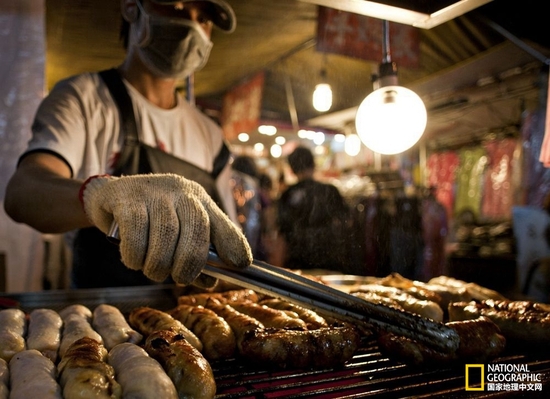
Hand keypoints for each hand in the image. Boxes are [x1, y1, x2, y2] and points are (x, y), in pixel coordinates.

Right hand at [80, 174, 251, 284]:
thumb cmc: (149, 222)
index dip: (234, 244)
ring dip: (159, 264)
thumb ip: (195, 256)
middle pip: (196, 227)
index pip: (224, 223)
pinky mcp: (126, 197)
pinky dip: (136, 255)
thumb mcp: (177, 234)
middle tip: (181, 279)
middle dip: (190, 262)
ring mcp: (154, 192)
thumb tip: (210, 282)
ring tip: (154, 272)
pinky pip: (135, 233)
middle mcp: (181, 192)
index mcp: (199, 200)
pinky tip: (134, 260)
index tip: (238, 265)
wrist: (107, 197)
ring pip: (166, 234)